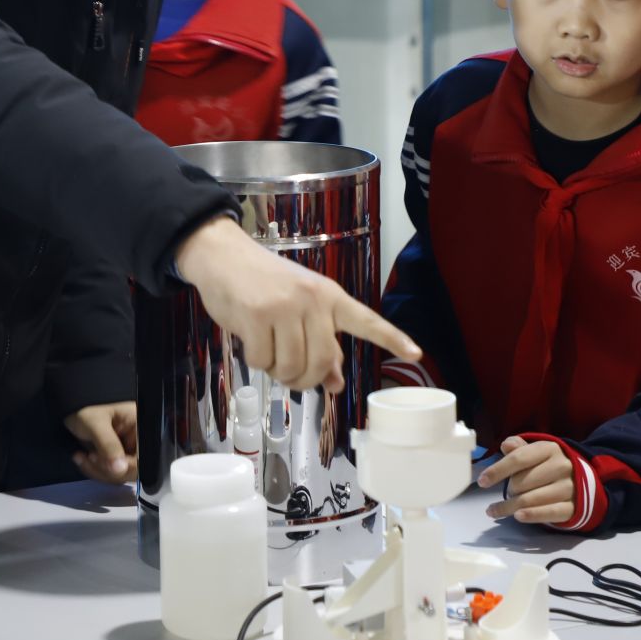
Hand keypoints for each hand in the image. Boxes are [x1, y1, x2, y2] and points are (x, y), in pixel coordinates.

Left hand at [65, 402, 137, 484]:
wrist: (70, 409)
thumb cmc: (84, 408)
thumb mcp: (95, 424)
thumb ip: (109, 445)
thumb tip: (120, 470)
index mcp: (141, 426)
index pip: (143, 456)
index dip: (126, 466)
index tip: (102, 460)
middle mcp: (139, 440)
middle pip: (134, 469)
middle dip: (108, 469)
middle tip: (89, 457)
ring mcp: (128, 450)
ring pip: (121, 474)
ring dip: (99, 471)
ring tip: (81, 456)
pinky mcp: (116, 458)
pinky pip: (112, 473)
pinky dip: (96, 470)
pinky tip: (82, 458)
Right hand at [174, 217, 419, 393]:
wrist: (224, 256)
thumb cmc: (264, 285)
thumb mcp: (299, 309)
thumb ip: (320, 344)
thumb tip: (334, 383)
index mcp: (330, 296)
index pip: (366, 321)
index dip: (392, 339)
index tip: (417, 355)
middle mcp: (313, 300)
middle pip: (322, 362)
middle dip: (305, 379)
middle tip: (291, 375)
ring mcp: (285, 307)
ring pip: (292, 366)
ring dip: (278, 373)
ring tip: (269, 354)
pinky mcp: (257, 316)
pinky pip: (263, 361)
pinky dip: (256, 362)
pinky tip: (251, 342)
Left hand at [477, 436, 576, 524]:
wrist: (583, 480)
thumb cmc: (550, 465)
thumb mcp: (536, 452)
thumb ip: (519, 449)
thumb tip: (506, 445)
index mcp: (549, 449)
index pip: (518, 459)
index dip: (497, 470)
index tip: (482, 481)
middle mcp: (561, 467)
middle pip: (522, 482)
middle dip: (509, 489)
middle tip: (507, 492)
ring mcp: (569, 488)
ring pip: (530, 499)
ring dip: (509, 507)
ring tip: (498, 510)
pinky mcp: (572, 507)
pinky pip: (548, 513)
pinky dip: (531, 515)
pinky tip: (517, 516)